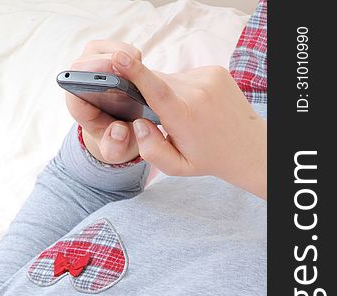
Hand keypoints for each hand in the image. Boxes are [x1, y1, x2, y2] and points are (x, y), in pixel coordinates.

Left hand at [65, 40, 141, 164]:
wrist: (123, 129)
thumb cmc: (116, 140)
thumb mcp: (116, 150)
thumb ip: (115, 146)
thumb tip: (118, 131)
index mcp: (78, 104)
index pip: (74, 81)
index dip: (92, 72)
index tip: (116, 74)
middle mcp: (80, 82)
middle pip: (90, 59)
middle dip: (114, 60)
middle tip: (136, 71)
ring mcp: (92, 66)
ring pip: (105, 50)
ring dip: (126, 57)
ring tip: (140, 73)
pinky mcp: (107, 57)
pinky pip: (118, 48)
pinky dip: (132, 55)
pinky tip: (141, 70)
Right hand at [111, 52, 266, 198]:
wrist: (246, 146)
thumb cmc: (207, 158)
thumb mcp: (176, 167)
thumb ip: (151, 150)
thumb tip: (139, 123)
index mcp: (184, 117)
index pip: (155, 90)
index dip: (135, 72)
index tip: (119, 57)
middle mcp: (197, 92)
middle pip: (156, 83)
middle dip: (150, 96)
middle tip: (164, 119)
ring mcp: (208, 78)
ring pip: (170, 79)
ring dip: (168, 93)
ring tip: (186, 116)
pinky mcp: (215, 70)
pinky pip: (185, 75)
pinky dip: (182, 88)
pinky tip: (195, 106)